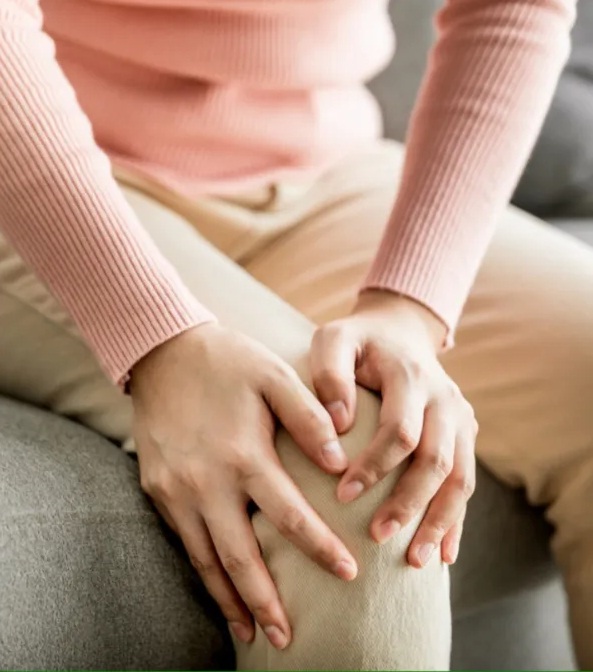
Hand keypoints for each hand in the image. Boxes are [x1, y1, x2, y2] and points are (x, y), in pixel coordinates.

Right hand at [130, 323, 356, 649]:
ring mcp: (176, 490)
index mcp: (243, 455)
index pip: (289, 517)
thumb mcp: (275, 377)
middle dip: (266, 602)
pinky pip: (183, 541)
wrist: (163, 351)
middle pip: (240, 557)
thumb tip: (341, 461)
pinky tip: (218, 589)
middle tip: (289, 638)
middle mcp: (206, 482)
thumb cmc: (228, 362)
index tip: (349, 574)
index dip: (320, 549)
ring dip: (230, 600)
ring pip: (206, 560)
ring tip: (250, 634)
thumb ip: (309, 419)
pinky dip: (203, 572)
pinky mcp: (157, 489)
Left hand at [310, 291, 477, 567]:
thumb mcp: (334, 340)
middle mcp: (444, 398)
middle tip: (377, 537)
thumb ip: (330, 374)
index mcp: (411, 376)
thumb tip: (338, 426)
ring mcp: (460, 418)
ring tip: (415, 562)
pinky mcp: (465, 435)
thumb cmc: (357, 341)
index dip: (374, 467)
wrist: (399, 332)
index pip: (400, 431)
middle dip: (408, 504)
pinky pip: (467, 482)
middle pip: (437, 460)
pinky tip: (444, 553)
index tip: (342, 496)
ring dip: (439, 521)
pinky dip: (456, 519)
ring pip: (460, 478)